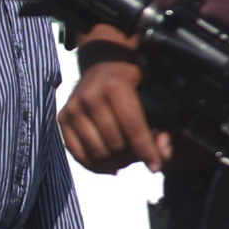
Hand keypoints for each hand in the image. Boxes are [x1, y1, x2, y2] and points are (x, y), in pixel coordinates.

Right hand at [61, 50, 169, 173]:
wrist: (103, 62)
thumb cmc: (134, 81)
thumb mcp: (155, 94)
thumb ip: (165, 124)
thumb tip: (162, 154)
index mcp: (115, 86)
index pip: (132, 127)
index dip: (146, 150)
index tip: (155, 166)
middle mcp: (90, 96)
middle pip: (115, 143)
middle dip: (132, 156)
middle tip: (141, 156)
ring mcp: (73, 107)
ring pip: (96, 152)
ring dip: (115, 162)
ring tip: (128, 159)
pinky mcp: (62, 118)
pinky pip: (77, 153)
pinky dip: (95, 165)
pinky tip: (111, 165)